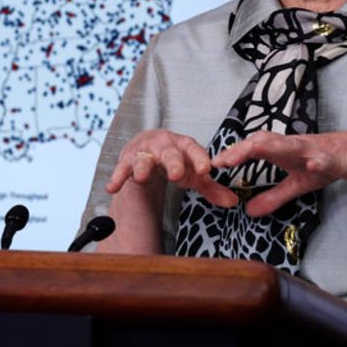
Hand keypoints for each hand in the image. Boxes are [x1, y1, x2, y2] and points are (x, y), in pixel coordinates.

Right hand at [105, 129, 238, 208]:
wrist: (149, 149)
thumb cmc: (176, 161)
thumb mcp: (194, 173)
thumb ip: (211, 188)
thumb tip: (234, 202)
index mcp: (183, 145)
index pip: (194, 149)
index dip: (200, 158)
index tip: (207, 170)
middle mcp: (164, 145)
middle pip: (169, 153)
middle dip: (173, 162)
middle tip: (177, 175)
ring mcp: (144, 152)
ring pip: (143, 159)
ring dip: (142, 167)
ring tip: (142, 176)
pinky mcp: (128, 160)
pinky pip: (122, 169)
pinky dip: (117, 178)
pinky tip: (112, 188)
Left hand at [211, 130, 346, 217]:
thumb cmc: (323, 164)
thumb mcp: (295, 185)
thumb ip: (272, 197)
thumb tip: (248, 212)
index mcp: (280, 151)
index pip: (251, 150)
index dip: (232, 155)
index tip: (212, 165)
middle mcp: (291, 145)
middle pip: (262, 141)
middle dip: (242, 149)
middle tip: (223, 160)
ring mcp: (311, 148)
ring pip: (289, 143)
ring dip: (272, 146)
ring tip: (253, 149)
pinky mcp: (331, 155)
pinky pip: (323, 157)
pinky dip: (317, 161)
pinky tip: (312, 165)